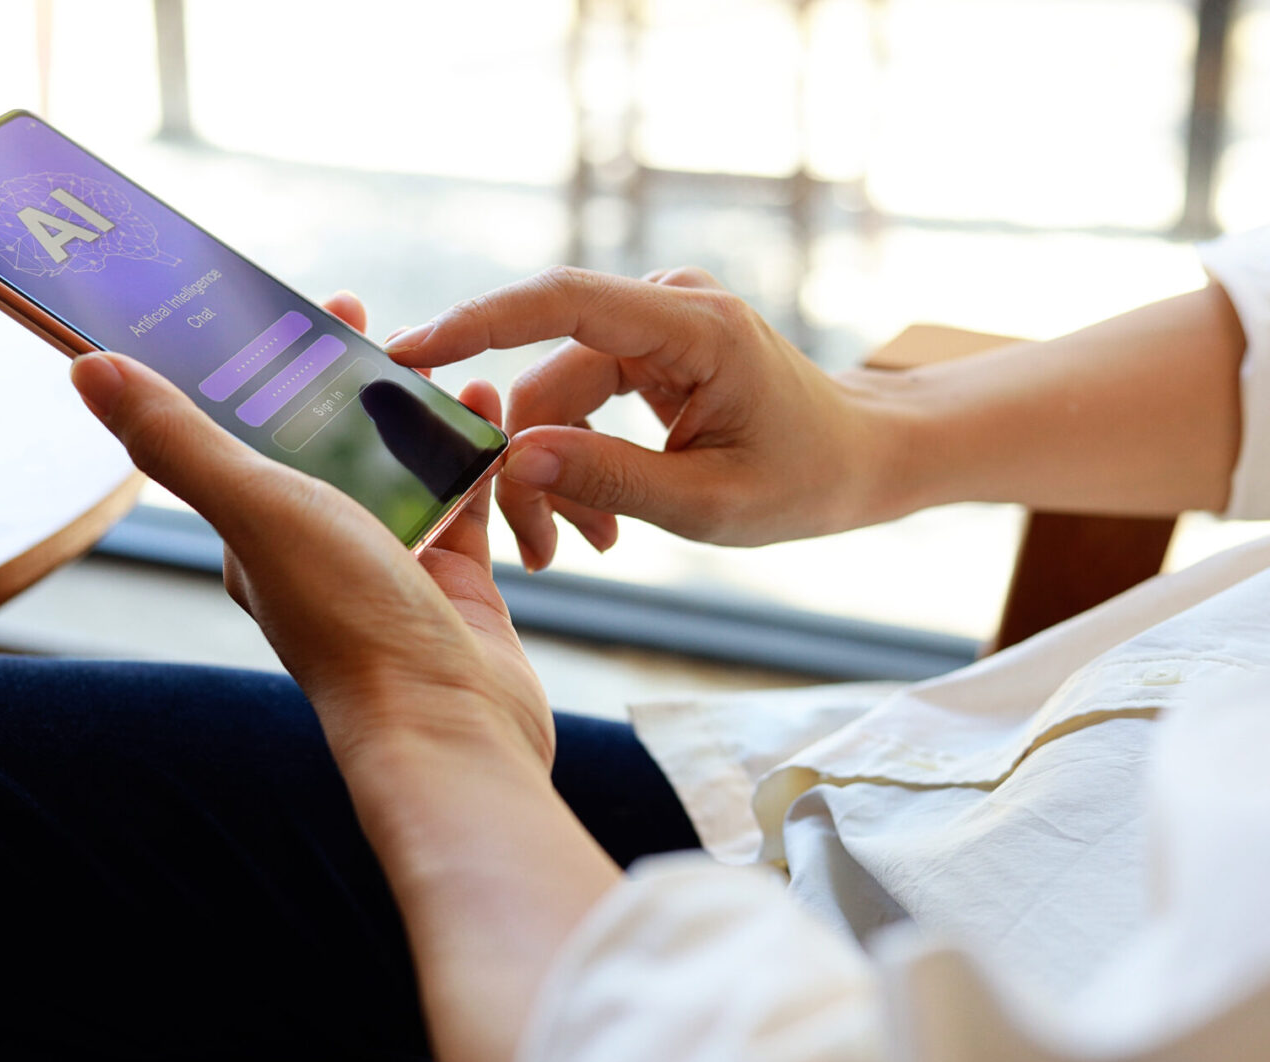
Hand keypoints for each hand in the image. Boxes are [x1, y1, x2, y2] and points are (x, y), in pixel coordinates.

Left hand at [68, 293, 552, 774]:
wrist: (450, 726)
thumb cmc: (349, 625)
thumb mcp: (258, 512)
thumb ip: (180, 440)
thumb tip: (87, 369)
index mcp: (257, 530)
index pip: (252, 428)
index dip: (270, 367)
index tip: (301, 312)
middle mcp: (318, 545)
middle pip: (331, 443)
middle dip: (352, 381)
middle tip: (382, 326)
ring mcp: (389, 564)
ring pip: (401, 467)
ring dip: (416, 413)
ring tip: (441, 362)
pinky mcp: (453, 580)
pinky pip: (462, 499)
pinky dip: (473, 454)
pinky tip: (490, 417)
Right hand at [385, 266, 891, 569]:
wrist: (860, 457)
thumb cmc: (805, 479)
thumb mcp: (709, 503)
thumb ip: (607, 479)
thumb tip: (510, 463)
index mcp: (693, 326)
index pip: (561, 301)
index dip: (477, 323)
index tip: (409, 351)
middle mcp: (665, 307)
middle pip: (548, 375)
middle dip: (527, 465)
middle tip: (538, 553)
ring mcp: (652, 325)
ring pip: (555, 396)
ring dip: (554, 475)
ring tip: (584, 547)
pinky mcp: (645, 351)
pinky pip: (578, 400)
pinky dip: (575, 460)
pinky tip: (598, 521)